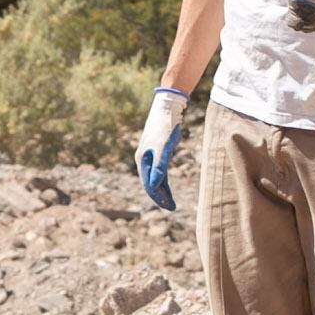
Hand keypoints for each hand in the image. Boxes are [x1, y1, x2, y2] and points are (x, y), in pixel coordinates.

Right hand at [135, 88, 187, 210]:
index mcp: (142, 160)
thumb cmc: (164, 127)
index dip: (158, 197)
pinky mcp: (158, 151)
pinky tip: (168, 187)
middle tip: (172, 207)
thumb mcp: (163, 148)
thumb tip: (155, 186)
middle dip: (160, 196)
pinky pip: (160, 170)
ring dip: (163, 190)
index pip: (148, 184)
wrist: (166, 108)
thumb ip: (159, 167)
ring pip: (155, 177)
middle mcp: (144, 159)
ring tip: (171, 201)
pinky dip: (164, 180)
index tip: (169, 206)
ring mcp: (151, 155)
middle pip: (151, 183)